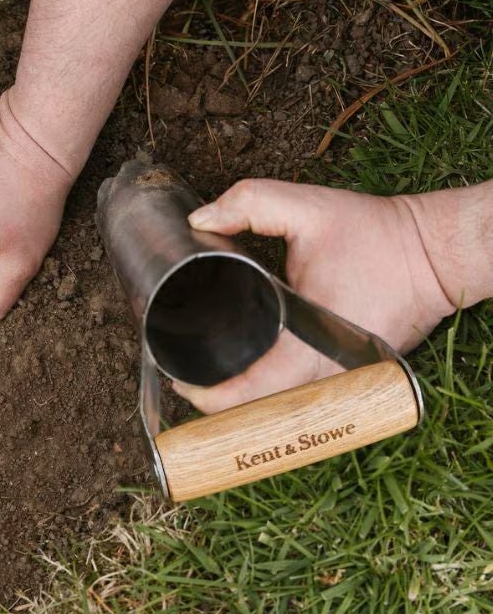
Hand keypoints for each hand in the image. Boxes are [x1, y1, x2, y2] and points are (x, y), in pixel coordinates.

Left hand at [173, 180, 455, 413]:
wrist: (434, 253)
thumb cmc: (377, 234)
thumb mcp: (309, 208)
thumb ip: (251, 203)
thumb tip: (199, 221)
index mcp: (314, 343)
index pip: (254, 392)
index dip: (211, 397)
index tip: (180, 381)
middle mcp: (331, 373)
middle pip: (263, 410)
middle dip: (221, 403)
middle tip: (187, 375)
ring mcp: (345, 379)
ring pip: (284, 408)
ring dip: (247, 401)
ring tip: (210, 377)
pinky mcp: (352, 373)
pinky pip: (304, 396)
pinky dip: (275, 392)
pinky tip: (251, 375)